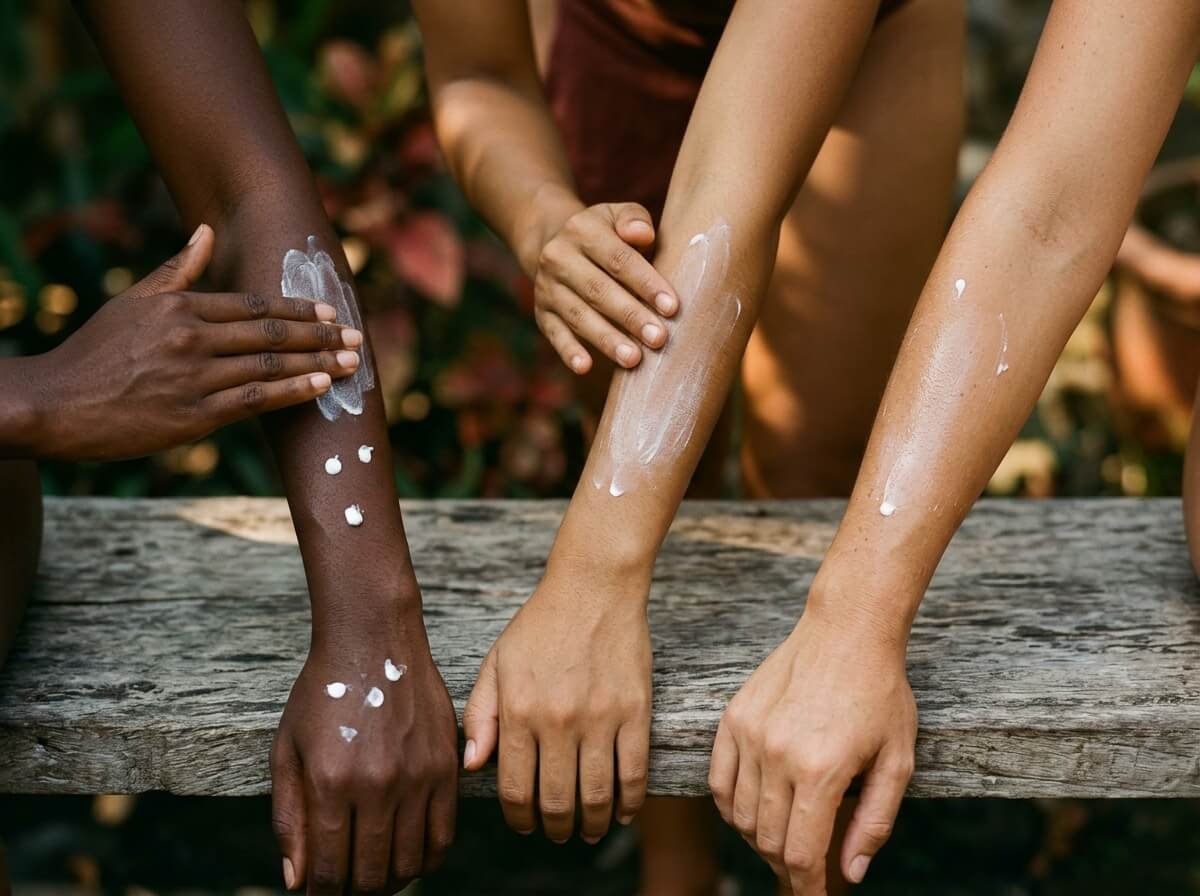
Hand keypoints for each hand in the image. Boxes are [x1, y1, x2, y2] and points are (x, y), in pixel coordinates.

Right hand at [26, 223, 361, 460]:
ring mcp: (195, 379)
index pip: (254, 306)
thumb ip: (178, 270)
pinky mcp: (194, 416)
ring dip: (317, 364)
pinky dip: (292, 393)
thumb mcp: (134, 302)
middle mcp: (192, 339)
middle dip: (319, 336)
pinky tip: (320, 387)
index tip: (329, 313)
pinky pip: (255, 403)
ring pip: (270, 368)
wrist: (58, 404)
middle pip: (270, 335)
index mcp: (181, 308)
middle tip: (355, 336)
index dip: (296, 311)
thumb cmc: (97, 352)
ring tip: (350, 362)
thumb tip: (207, 231)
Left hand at [271, 609, 458, 893]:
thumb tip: (296, 881)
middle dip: (356, 893)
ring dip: (392, 881)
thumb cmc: (322, 692)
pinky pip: (444, 835)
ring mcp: (418, 776)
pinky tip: (412, 859)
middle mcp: (378, 785)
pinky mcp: (446, 766)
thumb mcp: (287, 750)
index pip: (329, 871)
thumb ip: (289, 817)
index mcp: (331, 783)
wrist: (374, 638)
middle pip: (372, 874)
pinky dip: (428, 859)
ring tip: (378, 876)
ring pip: (410, 862)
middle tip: (348, 889)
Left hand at [462, 565, 651, 842]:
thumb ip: (481, 715)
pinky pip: (634, 773)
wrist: (594, 587)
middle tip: (556, 831)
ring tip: (586, 829)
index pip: (516, 788)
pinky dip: (629, 804)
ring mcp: (600, 718)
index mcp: (519, 710)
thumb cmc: (541, 624)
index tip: (523, 824)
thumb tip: (474, 765)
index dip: (518, 817)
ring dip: (591, 824)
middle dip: (554, 828)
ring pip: (596, 796)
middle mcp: (558, 720)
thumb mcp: (497, 662)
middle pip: (556, 801)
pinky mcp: (635, 711)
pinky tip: (622, 812)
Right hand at [532, 202, 677, 373]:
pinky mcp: (542, 313)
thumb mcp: (616, 216)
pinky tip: (585, 367)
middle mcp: (559, 258)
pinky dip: (568, 351)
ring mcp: (547, 288)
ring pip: (579, 316)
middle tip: (659, 339)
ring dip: (606, 339)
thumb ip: (633, 219)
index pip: (618, 259)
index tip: (671, 307)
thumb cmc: (604, 234)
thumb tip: (643, 234)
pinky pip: (555, 334)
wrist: (551, 242)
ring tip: (633, 359)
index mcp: (582, 230)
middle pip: (598, 291)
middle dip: (630, 316)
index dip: (646, 283)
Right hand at [709, 606, 915, 894]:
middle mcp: (778, 756)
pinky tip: (749, 813)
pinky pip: (718, 781)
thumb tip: (850, 873)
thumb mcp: (897, 761)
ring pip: (739, 815)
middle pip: (766, 840)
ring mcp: (750, 735)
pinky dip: (730, 807)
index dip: (805, 888)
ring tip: (780, 840)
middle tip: (803, 872)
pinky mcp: (733, 718)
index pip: (800, 854)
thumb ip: (874, 823)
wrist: (847, 631)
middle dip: (785, 867)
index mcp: (822, 771)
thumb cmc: (880, 694)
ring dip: (758, 839)